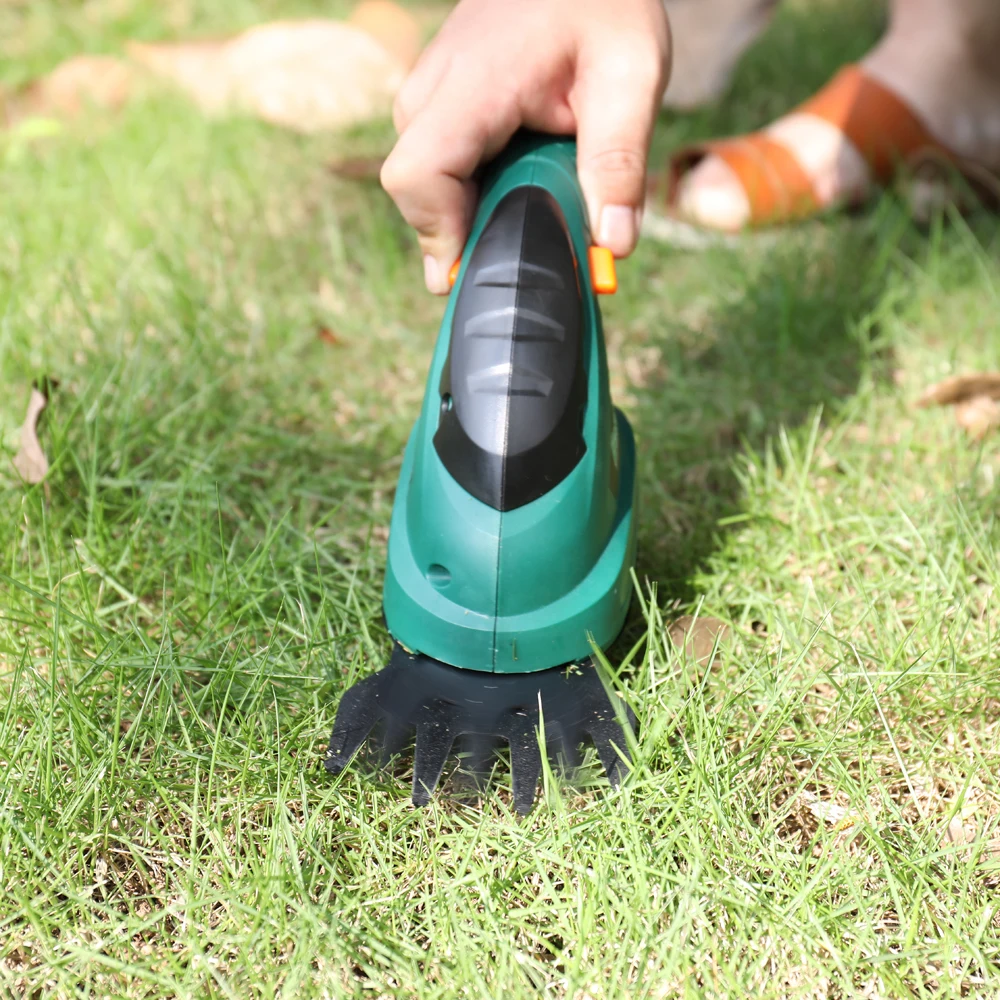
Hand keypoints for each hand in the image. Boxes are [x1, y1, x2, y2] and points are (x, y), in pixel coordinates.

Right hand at [380, 0, 670, 292]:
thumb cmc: (603, 6)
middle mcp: (431, 92)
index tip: (485, 266)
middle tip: (539, 232)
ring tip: (539, 191)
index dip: (441, 236)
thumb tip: (614, 246)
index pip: (416, 178)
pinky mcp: (435, 106)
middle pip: (417, 196)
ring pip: (427, 186)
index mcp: (471, 85)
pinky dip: (476, 190)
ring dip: (477, 210)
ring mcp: (426, 98)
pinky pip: (439, 169)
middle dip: (470, 232)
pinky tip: (523, 177)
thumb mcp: (631, 76)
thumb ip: (619, 163)